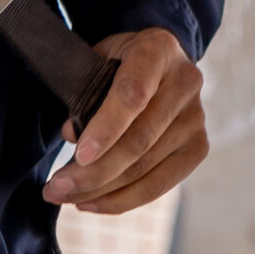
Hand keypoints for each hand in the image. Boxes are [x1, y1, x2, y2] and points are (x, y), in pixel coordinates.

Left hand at [42, 27, 206, 213]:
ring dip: (101, 190)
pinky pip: (159, 184)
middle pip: (139, 140)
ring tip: (64, 196)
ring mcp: (196, 118)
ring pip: (146, 168)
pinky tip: (92, 202)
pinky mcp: (198, 147)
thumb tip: (72, 136)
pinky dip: (123, 200)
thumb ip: (84, 92)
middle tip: (55, 188)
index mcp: (157, 50)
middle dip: (93, 172)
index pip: (133, 94)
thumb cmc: (121, 63)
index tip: (79, 156)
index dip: (106, 128)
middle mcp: (185, 83)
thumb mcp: (99, 60)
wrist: (162, 61)